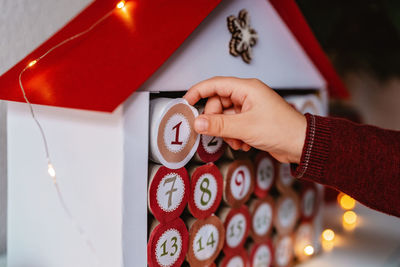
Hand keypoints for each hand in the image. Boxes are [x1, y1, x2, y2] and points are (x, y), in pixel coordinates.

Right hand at [183, 77, 306, 163]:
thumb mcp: (245, 127)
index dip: (198, 91)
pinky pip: (234, 125)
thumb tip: (197, 123)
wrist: (302, 145)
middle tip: (217, 132)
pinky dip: (234, 136)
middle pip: (218, 103)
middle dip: (216, 120)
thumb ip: (219, 125)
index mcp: (247, 88)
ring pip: (225, 117)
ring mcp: (250, 108)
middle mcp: (247, 96)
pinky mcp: (252, 121)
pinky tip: (243, 144)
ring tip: (237, 141)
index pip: (215, 84)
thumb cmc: (281, 130)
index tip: (185, 102)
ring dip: (226, 131)